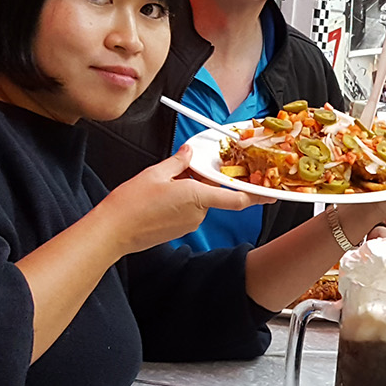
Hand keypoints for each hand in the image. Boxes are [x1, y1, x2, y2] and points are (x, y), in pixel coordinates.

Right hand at [97, 151, 261, 254]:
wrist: (113, 231)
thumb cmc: (132, 204)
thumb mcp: (155, 173)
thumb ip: (178, 162)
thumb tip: (188, 153)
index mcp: (197, 197)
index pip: (237, 198)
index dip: (257, 195)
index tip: (272, 193)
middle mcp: (198, 213)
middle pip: (213, 192)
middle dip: (203, 178)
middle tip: (184, 166)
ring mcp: (189, 224)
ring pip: (199, 200)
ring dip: (190, 188)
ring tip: (164, 182)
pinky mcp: (179, 230)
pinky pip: (188, 209)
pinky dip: (181, 199)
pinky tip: (160, 195)